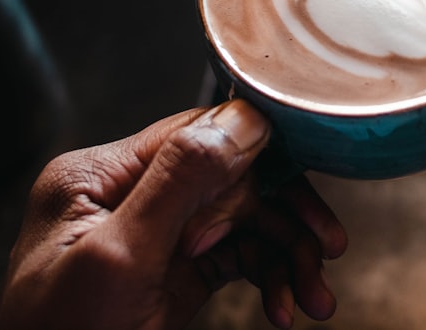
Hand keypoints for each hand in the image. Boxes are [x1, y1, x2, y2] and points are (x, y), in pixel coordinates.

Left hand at [0, 101, 346, 329]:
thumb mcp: (118, 260)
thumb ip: (178, 184)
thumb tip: (243, 119)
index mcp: (98, 176)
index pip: (199, 136)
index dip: (259, 164)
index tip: (305, 200)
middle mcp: (127, 196)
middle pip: (233, 180)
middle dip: (284, 220)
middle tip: (327, 252)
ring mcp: (153, 235)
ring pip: (244, 220)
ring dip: (286, 255)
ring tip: (314, 297)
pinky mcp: (174, 272)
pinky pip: (237, 257)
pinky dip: (267, 277)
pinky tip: (284, 306)